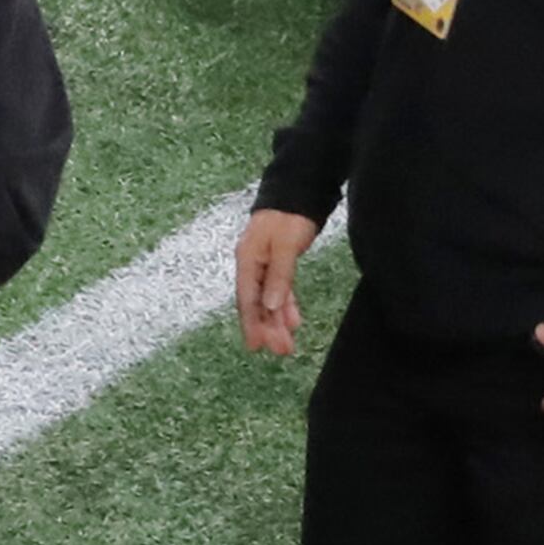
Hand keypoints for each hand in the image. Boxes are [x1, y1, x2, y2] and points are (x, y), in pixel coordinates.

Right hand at [235, 209, 318, 357]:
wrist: (296, 193)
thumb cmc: (288, 217)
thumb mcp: (285, 246)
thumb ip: (278, 276)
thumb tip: (270, 306)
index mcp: (247, 261)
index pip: (247, 299)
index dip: (252, 324)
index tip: (257, 346)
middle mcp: (251, 266)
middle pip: (257, 303)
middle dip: (268, 328)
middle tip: (281, 351)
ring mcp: (263, 265)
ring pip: (268, 299)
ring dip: (277, 321)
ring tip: (288, 342)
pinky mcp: (276, 263)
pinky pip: (278, 290)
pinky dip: (285, 306)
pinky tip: (292, 320)